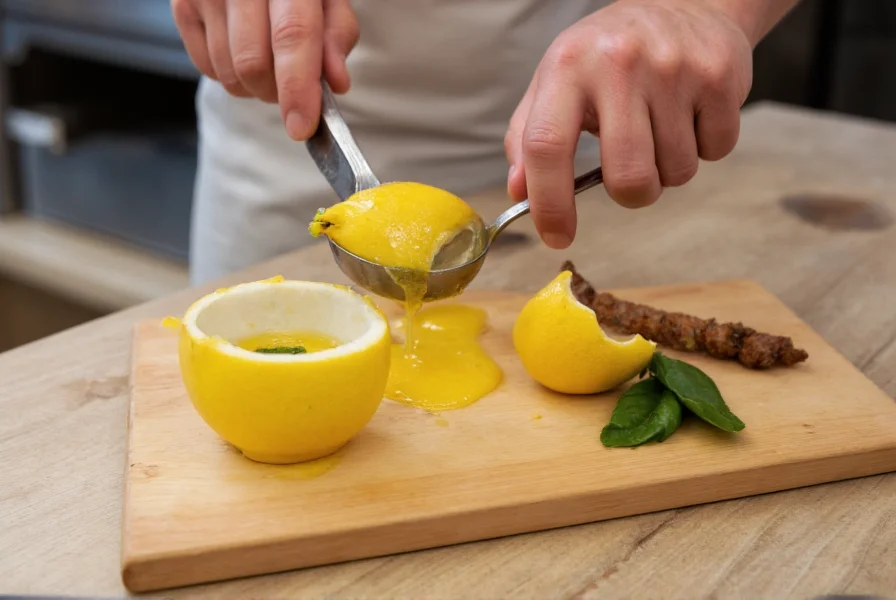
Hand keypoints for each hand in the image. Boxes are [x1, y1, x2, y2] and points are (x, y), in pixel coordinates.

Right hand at [171, 0, 358, 139]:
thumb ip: (337, 35)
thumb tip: (336, 83)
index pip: (291, 36)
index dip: (297, 88)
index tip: (301, 126)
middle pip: (253, 64)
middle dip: (278, 92)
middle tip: (293, 85)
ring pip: (229, 74)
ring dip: (256, 87)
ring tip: (270, 61)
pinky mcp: (182, 5)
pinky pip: (207, 69)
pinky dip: (232, 75)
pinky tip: (244, 50)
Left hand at [504, 0, 753, 248]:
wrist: (684, 4)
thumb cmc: (609, 56)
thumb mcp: (556, 82)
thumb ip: (528, 138)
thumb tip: (519, 191)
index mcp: (567, 67)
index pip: (546, 147)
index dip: (549, 204)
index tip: (557, 236)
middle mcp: (618, 63)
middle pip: (626, 177)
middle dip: (631, 195)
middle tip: (631, 174)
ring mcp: (673, 69)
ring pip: (675, 172)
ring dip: (668, 168)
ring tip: (660, 129)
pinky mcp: (719, 77)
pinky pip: (715, 151)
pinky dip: (704, 147)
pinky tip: (690, 114)